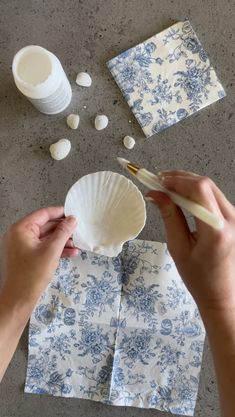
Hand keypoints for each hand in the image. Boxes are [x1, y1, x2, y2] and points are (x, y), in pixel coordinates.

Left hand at [0, 207, 77, 309]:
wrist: (19, 299)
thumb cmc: (31, 275)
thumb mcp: (52, 250)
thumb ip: (63, 232)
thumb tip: (72, 219)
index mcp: (21, 229)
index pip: (43, 214)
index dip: (60, 213)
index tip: (74, 214)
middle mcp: (19, 235)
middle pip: (45, 226)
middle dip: (62, 229)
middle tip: (77, 230)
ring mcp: (21, 246)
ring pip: (45, 238)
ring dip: (61, 240)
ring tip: (77, 244)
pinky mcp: (26, 257)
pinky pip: (42, 247)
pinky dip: (55, 249)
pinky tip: (70, 253)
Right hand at [147, 171, 234, 311]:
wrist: (222, 295)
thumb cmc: (199, 278)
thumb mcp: (178, 248)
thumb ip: (169, 216)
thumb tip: (155, 194)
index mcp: (217, 230)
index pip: (199, 191)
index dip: (177, 181)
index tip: (158, 181)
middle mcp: (232, 220)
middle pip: (206, 185)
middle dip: (181, 179)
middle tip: (159, 181)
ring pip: (211, 189)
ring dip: (188, 184)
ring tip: (167, 187)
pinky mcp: (234, 219)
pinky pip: (214, 198)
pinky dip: (197, 193)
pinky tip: (182, 196)